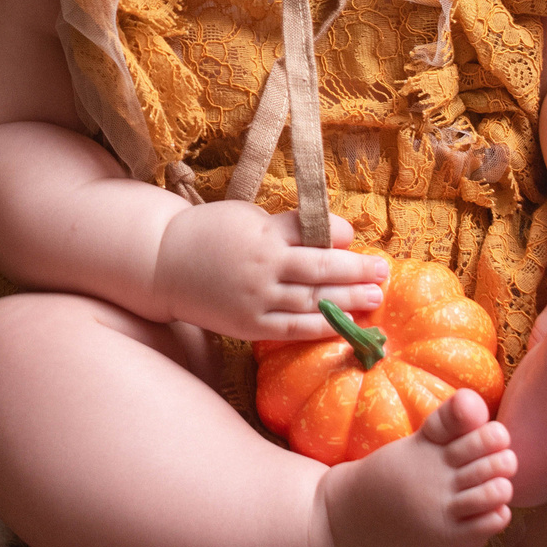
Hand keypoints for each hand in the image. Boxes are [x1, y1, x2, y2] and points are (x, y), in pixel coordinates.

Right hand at [151, 200, 385, 339]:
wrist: (163, 264)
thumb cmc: (209, 233)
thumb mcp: (249, 217)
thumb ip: (287, 228)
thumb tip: (333, 238)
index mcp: (263, 235)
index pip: (314, 234)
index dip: (340, 235)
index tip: (355, 238)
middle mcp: (263, 268)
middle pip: (322, 270)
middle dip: (357, 270)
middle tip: (383, 271)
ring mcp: (256, 300)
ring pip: (312, 302)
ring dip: (348, 301)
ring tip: (375, 299)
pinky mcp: (249, 325)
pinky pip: (293, 329)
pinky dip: (321, 327)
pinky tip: (344, 324)